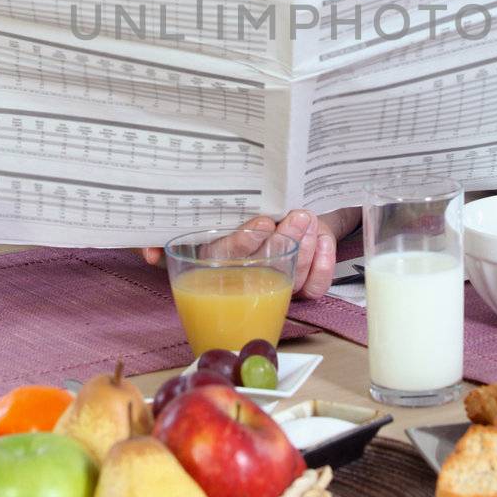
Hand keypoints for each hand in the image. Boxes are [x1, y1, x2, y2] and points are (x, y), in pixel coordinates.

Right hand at [141, 208, 357, 299]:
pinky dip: (323, 264)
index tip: (263, 223)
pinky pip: (314, 288)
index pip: (225, 257)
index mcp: (218, 258)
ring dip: (305, 246)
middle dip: (283, 240)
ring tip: (309, 219)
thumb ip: (214, 207)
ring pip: (291, 277)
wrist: (287, 216)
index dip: (243, 242)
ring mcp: (274, 286)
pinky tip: (322, 240)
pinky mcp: (300, 290)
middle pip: (261, 268)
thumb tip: (174, 231)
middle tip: (298, 216)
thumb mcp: (232, 205)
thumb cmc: (254, 210)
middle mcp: (244, 277)